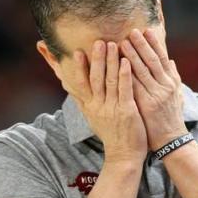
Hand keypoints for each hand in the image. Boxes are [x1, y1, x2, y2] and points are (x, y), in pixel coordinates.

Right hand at [62, 40, 146, 164]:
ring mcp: (112, 108)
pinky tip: (127, 62)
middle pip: (94, 78)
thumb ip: (83, 100)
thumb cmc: (111, 134)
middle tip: (98, 41)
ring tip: (113, 44)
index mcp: (90, 106)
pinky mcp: (126, 111)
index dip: (78, 68)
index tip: (76, 52)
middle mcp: (98, 106)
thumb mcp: (92, 117)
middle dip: (96, 59)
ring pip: (109, 81)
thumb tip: (70, 87)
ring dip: (111, 61)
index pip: (80, 83)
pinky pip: (125, 90)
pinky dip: (125, 75)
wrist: (123, 155)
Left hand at [119, 28, 185, 149]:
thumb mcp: (176, 94)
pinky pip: (134, 87)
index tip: (146, 30)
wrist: (170, 140)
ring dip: (131, 56)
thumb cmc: (171, 117)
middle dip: (141, 45)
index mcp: (171, 82)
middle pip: (151, 61)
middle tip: (131, 31)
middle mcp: (164, 86)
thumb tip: (170, 60)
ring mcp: (156, 95)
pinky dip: (126, 75)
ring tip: (121, 43)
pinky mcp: (146, 105)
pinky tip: (118, 66)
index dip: (154, 44)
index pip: (161, 58)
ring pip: (142, 71)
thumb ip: (173, 76)